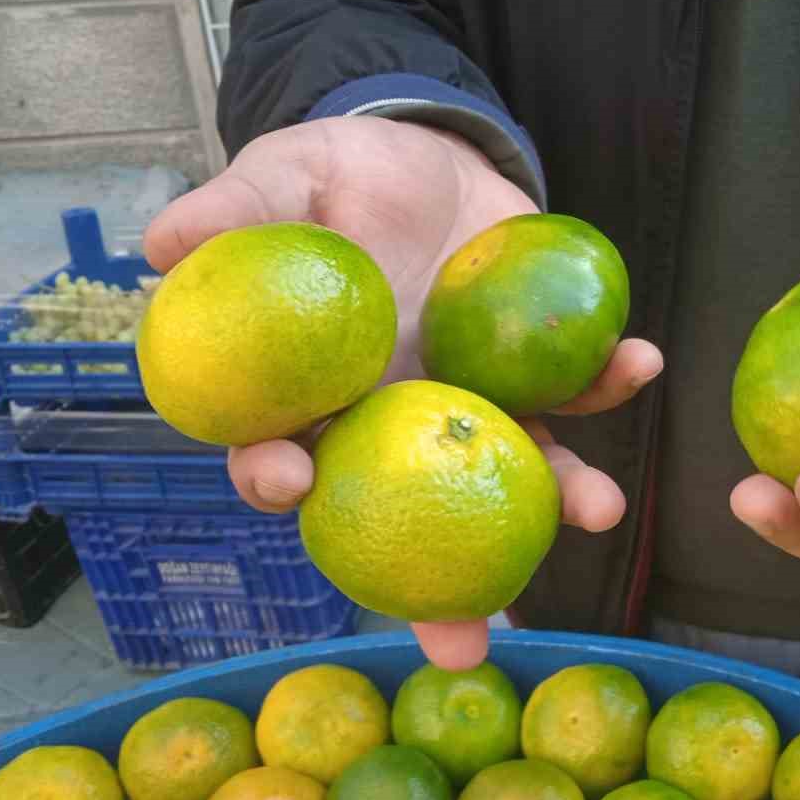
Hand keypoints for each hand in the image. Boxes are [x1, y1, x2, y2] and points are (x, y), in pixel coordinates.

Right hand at [143, 116, 662, 666]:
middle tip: (466, 643)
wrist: (427, 156)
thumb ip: (234, 212)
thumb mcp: (282, 179)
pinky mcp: (535, 372)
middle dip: (439, 593)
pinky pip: (576, 389)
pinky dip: (609, 381)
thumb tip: (160, 243)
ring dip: (559, 499)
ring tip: (599, 509)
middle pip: (408, 518)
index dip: (279, 480)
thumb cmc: (335, 181)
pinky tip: (640, 361)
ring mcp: (473, 406)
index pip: (284, 456)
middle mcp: (397, 424)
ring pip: (510, 472)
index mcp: (317, 397)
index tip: (292, 486)